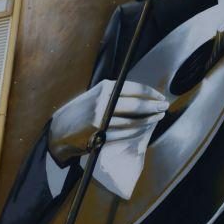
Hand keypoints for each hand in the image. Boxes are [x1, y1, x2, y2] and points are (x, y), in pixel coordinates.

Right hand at [48, 80, 167, 162]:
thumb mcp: (95, 95)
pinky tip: (143, 129)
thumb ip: (114, 94)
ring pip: (132, 122)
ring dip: (148, 121)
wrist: (58, 130)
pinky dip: (136, 132)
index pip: (134, 88)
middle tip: (165, 107)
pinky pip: (125, 134)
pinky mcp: (100, 135)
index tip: (160, 96)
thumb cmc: (81, 112)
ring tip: (158, 118)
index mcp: (103, 88)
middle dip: (153, 107)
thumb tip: (142, 97)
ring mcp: (101, 120)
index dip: (150, 93)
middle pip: (136, 105)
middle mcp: (103, 102)